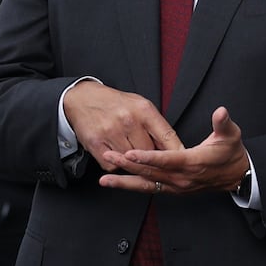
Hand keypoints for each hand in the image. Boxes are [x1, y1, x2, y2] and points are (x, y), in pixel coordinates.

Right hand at [65, 82, 183, 173]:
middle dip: (150, 157)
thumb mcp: (140, 105)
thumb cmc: (116, 104)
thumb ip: (157, 126)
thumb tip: (174, 149)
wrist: (82, 98)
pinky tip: (114, 152)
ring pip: (131, 162)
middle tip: (147, 155)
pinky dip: (115, 165)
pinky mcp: (95, 144)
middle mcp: (128, 120)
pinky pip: (112, 166)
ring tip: (127, 150)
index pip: (167, 136)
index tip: (183, 163)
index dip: (177, 153)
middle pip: (149, 154)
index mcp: (143, 110)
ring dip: (132, 162)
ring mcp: (111, 133)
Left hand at [102, 106, 249, 195]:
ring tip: (105, 179)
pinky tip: (119, 184)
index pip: (167, 160)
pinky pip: (151, 189)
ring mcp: (177, 187)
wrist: (237, 176)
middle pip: (151, 173)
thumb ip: (223, 123)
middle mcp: (182, 178)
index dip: (148, 157)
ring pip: (147, 185)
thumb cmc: (232, 154)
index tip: (130, 153)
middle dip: (128, 166)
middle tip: (108, 156)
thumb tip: (221, 112)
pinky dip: (134, 187)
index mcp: (193, 163)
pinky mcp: (174, 190)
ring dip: (125, 182)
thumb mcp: (231, 135)